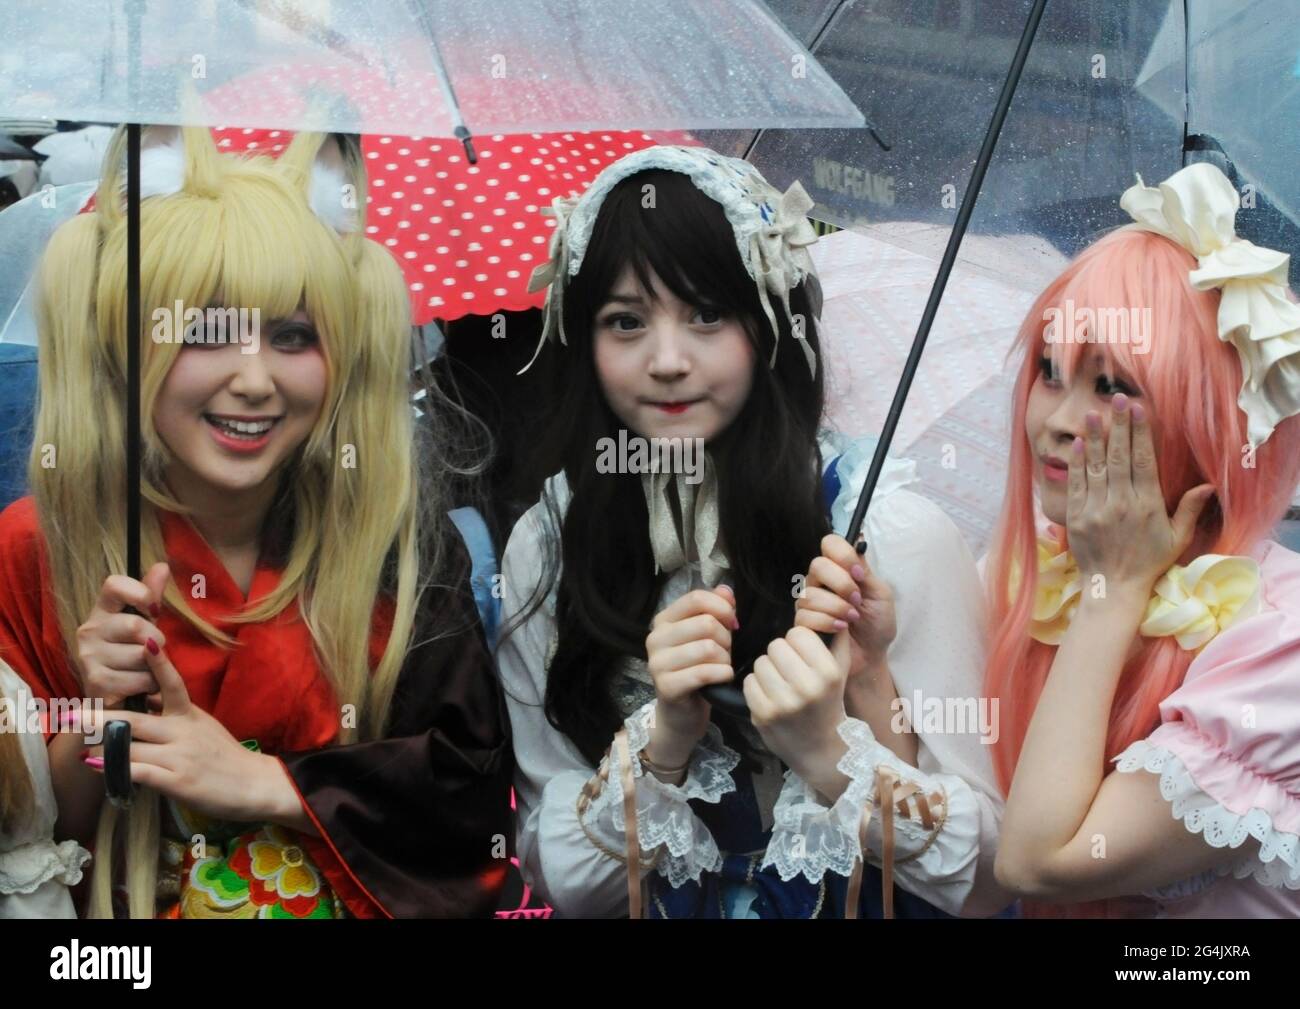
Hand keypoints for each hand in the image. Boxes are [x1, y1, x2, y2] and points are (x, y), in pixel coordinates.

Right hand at [75, 563, 170, 707]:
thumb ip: (151, 596)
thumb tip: (162, 565)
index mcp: (101, 610)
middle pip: (136, 625)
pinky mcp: (95, 682)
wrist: (113, 697)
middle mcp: (89, 630)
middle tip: (152, 650)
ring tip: (143, 669)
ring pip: (141, 655)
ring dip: (154, 666)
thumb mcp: (144, 622)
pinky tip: (138, 685)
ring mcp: (88, 656)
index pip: (113, 584)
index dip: (140, 592)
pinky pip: (140, 679)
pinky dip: (149, 684)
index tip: (154, 608)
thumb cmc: (130, 654)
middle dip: (157, 640)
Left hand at [79, 639, 290, 823]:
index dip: (159, 662)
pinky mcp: (178, 781)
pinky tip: (98, 767)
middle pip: (134, 719)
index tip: (145, 641)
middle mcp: (182, 731)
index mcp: (190, 715)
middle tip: (69, 714)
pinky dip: (115, 769)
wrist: (254, 784)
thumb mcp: (203, 728)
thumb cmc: (226, 756)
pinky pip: (140, 771)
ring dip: (101, 748)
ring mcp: (179, 756)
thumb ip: (175, 715)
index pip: (173, 683)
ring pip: (131, 747)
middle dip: (98, 718)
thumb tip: (147, 698)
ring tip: (80, 748)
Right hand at [644, 586, 736, 765]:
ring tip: (723, 667)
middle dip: (727, 639)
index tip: (733, 622)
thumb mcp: (706, 636)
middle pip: (706, 623)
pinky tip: (723, 678)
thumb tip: (726, 590)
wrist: (681, 714)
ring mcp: (657, 663)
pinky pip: (704, 672)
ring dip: (726, 659)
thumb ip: (715, 610)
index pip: (696, 598)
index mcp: (664, 620)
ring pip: (708, 648)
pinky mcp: (666, 686)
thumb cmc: (697, 670)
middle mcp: (655, 638)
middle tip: (726, 653)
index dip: (722, 608)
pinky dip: (722, 674)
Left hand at [744, 626, 849, 800]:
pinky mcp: (763, 715)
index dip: (797, 642)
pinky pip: (749, 682)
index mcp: (827, 673)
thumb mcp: (840, 671)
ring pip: (760, 662)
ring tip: (779, 683)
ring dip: (766, 670)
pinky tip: (769, 696)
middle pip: (776, 645)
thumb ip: (837, 638)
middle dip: (780, 655)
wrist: (821, 748)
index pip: (798, 633)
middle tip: (788, 670)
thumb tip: (835, 607)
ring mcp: (783, 703)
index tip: (801, 655)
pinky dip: (756, 686)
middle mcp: (807, 687)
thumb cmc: (828, 702)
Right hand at [794, 533, 895, 678]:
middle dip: (841, 583)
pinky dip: (827, 622)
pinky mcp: (802, 623)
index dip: (842, 554)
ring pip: (810, 593)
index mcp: (841, 570)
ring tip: (852, 619)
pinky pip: (805, 615)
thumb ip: (866, 572)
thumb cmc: (877, 625)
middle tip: (856, 600)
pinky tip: (841, 629)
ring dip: (836, 607)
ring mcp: (809, 602)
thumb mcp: (880, 595)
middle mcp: (821, 582)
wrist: (871, 656)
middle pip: (817, 565)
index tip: (858, 573)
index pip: (829, 544)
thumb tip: (857, 542)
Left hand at [1067, 395, 1214, 599]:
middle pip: (1119, 457)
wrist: (1113, 587)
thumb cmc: (1148, 562)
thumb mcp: (1176, 538)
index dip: (1140, 433)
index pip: (1143, 461)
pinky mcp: (1076, 517)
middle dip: (1118, 426)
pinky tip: (1079, 444)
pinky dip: (1077, 463)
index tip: (1138, 409)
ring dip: (1095, 438)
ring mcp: (1096, 509)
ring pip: (1096, 467)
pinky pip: (1076, 484)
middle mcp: (1121, 503)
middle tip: (1116, 398)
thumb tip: (1208, 485)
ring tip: (1093, 413)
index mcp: (1146, 505)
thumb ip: (1189, 510)